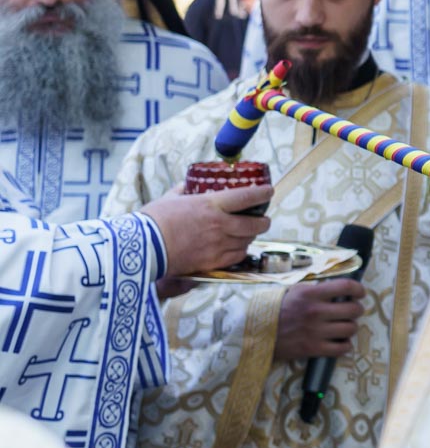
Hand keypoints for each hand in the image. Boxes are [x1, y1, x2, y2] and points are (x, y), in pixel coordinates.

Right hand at [140, 184, 273, 277]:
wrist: (142, 247)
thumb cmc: (153, 221)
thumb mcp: (169, 199)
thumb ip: (182, 191)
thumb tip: (185, 186)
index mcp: (211, 205)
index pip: (247, 196)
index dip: (262, 193)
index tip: (268, 192)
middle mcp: (220, 225)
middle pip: (255, 223)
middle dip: (264, 221)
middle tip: (264, 219)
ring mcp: (218, 245)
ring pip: (247, 241)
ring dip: (251, 236)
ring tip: (248, 234)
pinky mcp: (212, 262)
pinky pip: (236, 257)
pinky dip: (240, 251)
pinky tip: (237, 248)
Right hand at [273, 278, 366, 361]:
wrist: (257, 332)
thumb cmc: (278, 309)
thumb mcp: (296, 291)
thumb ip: (318, 290)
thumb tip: (340, 290)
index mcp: (311, 294)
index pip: (346, 287)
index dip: (358, 289)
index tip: (360, 293)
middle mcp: (316, 312)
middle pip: (353, 309)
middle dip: (356, 309)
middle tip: (352, 311)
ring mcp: (315, 331)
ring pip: (351, 329)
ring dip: (351, 327)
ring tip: (344, 326)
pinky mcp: (313, 349)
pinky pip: (342, 348)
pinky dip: (345, 345)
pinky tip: (340, 342)